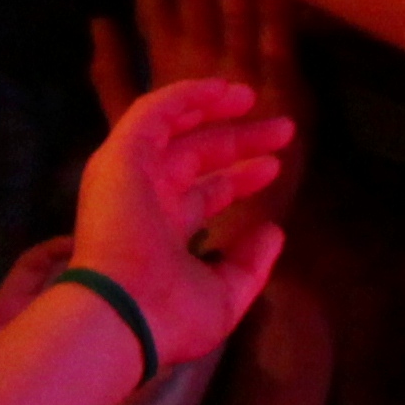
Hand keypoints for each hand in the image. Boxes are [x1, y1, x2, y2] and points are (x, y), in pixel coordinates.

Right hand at [66, 77, 289, 373]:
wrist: (125, 316)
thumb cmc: (170, 315)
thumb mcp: (225, 296)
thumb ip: (250, 264)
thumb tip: (274, 231)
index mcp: (164, 234)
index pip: (206, 194)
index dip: (241, 178)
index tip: (275, 166)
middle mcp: (145, 200)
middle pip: (197, 157)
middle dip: (239, 140)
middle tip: (283, 129)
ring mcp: (130, 176)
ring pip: (171, 127)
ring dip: (210, 108)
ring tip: (250, 96)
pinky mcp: (121, 157)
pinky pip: (152, 113)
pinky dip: (184, 96)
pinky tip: (221, 88)